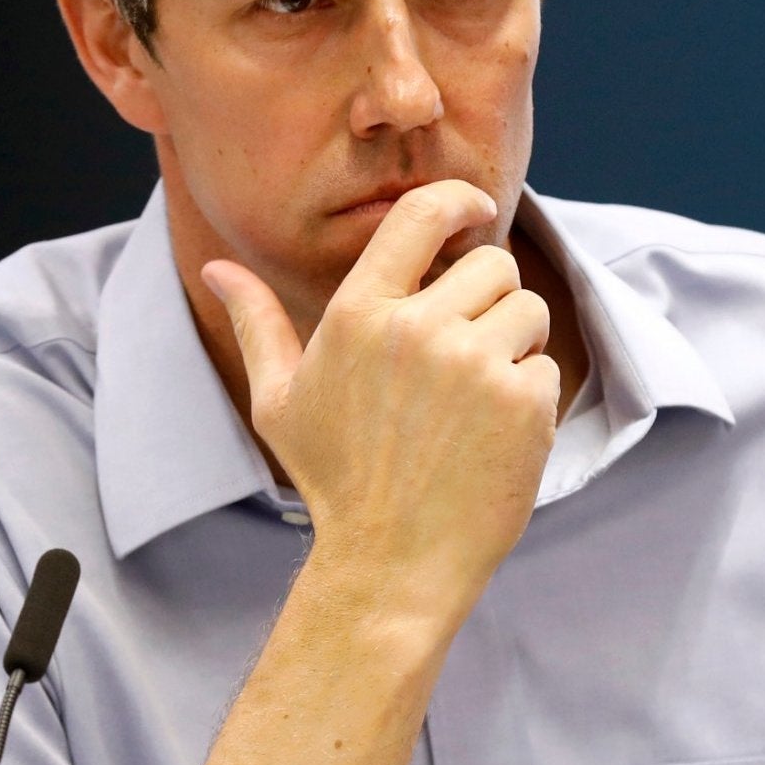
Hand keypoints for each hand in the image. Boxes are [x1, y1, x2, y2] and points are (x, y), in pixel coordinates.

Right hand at [201, 180, 558, 621]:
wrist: (391, 564)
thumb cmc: (334, 480)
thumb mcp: (280, 400)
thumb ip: (258, 322)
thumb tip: (217, 267)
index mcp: (359, 314)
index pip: (421, 215)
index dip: (458, 200)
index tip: (473, 209)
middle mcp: (418, 329)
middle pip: (492, 263)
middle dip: (488, 299)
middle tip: (463, 354)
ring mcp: (473, 364)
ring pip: (527, 309)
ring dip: (515, 344)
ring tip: (476, 397)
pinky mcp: (521, 401)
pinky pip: (546, 365)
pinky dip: (530, 395)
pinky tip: (492, 434)